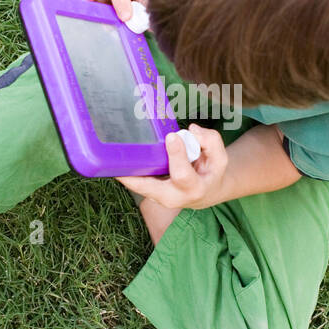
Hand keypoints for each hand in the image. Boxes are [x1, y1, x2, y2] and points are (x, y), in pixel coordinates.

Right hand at [70, 0, 149, 21]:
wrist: (151, 6)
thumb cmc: (152, 4)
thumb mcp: (153, 9)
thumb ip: (146, 16)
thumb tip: (135, 26)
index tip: (125, 18)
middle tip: (87, 0)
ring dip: (76, 5)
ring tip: (75, 18)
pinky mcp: (91, 10)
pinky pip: (78, 12)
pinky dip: (76, 19)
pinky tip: (78, 31)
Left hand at [115, 124, 229, 209]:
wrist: (207, 192)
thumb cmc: (211, 172)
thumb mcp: (220, 157)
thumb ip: (210, 141)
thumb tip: (191, 130)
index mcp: (194, 189)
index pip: (182, 174)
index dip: (178, 155)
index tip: (172, 137)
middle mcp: (173, 197)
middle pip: (149, 188)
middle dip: (134, 177)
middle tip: (119, 162)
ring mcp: (159, 198)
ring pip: (138, 187)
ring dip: (124, 175)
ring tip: (109, 159)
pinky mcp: (150, 193)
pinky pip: (135, 183)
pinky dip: (126, 172)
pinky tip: (114, 160)